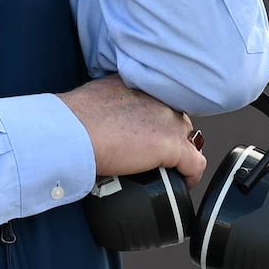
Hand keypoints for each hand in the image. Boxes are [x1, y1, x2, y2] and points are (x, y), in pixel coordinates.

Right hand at [59, 75, 206, 190]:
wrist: (73, 130)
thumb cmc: (74, 118)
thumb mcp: (97, 96)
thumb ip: (111, 103)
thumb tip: (107, 119)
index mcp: (141, 84)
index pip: (161, 103)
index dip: (157, 122)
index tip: (148, 135)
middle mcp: (159, 98)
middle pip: (176, 120)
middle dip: (169, 137)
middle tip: (152, 155)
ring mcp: (168, 121)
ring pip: (188, 139)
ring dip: (179, 155)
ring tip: (165, 170)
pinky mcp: (171, 145)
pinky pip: (195, 164)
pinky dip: (190, 176)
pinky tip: (179, 183)